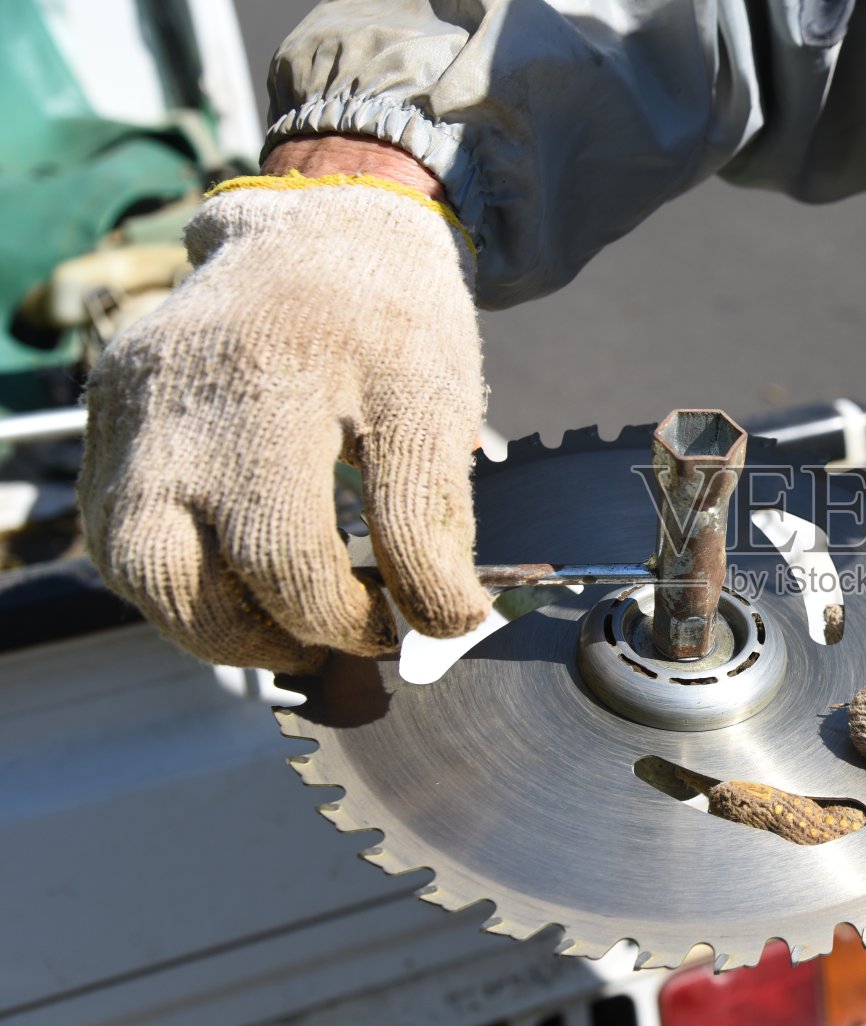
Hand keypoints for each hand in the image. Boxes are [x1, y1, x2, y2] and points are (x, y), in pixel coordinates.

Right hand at [79, 140, 490, 672]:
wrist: (326, 231)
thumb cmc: (390, 316)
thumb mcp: (437, 402)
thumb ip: (432, 517)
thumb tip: (443, 620)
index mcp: (265, 387)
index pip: (286, 552)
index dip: (352, 616)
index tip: (408, 625)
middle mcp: (171, 405)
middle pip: (179, 575)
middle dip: (270, 635)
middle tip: (345, 640)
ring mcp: (125, 414)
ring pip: (135, 568)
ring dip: (215, 626)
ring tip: (297, 629)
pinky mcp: (108, 422)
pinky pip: (117, 533)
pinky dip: (180, 581)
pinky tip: (247, 586)